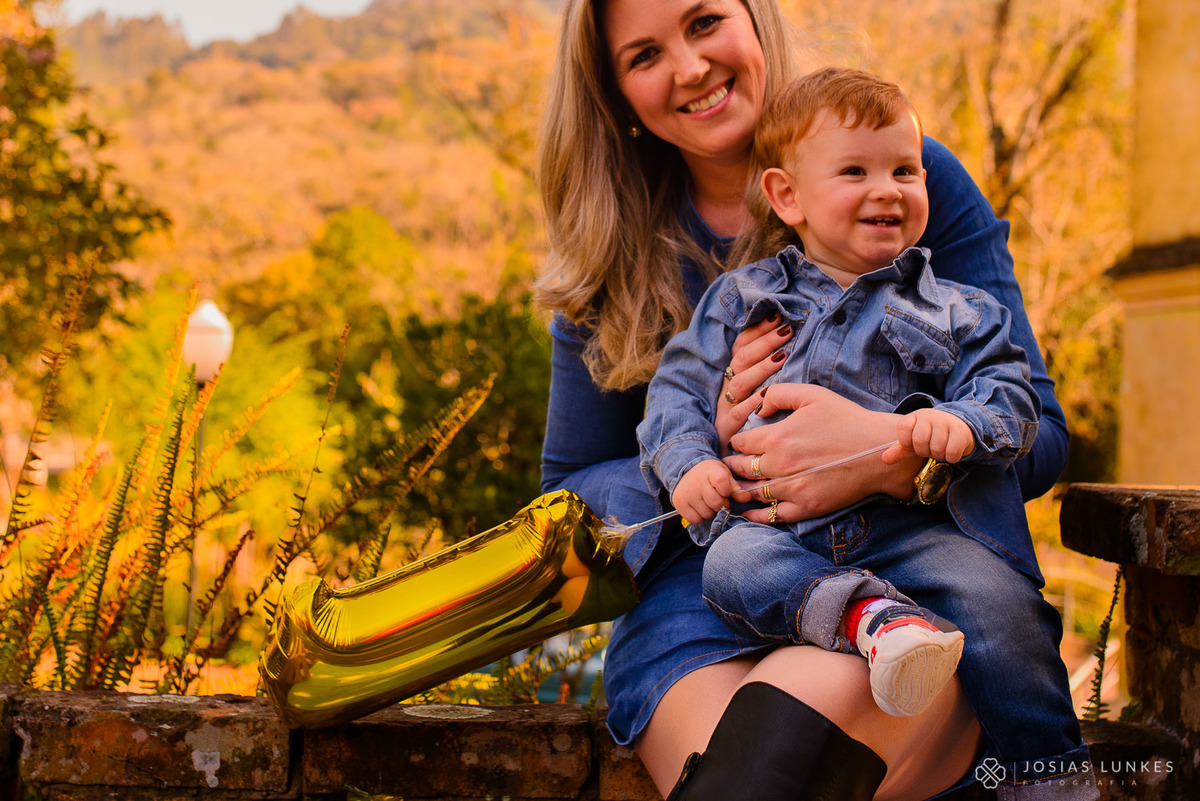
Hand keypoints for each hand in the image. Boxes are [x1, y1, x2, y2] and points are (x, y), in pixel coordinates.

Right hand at [672, 459, 736, 523]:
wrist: (686, 471)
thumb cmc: (710, 475)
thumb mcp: (725, 476)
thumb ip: (736, 488)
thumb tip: (746, 498)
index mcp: (711, 470)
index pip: (722, 483)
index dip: (727, 491)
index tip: (725, 490)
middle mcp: (696, 481)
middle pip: (716, 503)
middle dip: (721, 504)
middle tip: (718, 498)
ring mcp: (686, 493)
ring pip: (707, 514)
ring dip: (711, 511)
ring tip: (707, 501)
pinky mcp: (679, 503)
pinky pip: (696, 519)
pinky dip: (700, 516)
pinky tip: (699, 506)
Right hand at [714, 313, 792, 453]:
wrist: (729, 466)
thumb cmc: (758, 430)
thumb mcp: (761, 398)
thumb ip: (768, 375)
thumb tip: (787, 346)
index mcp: (733, 379)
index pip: (741, 346)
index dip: (757, 331)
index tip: (777, 316)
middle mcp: (727, 390)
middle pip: (740, 359)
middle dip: (763, 342)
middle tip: (786, 330)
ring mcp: (725, 409)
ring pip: (739, 382)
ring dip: (760, 368)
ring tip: (781, 356)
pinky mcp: (726, 430)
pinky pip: (737, 414)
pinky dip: (751, 404)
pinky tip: (765, 396)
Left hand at [725, 384, 924, 522]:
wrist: (878, 451)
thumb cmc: (847, 419)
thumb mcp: (812, 395)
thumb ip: (778, 394)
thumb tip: (757, 406)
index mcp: (777, 437)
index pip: (740, 444)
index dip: (736, 443)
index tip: (737, 444)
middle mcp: (779, 465)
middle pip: (741, 469)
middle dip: (733, 465)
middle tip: (730, 465)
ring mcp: (791, 489)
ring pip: (751, 493)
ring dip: (739, 489)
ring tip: (735, 486)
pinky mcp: (805, 507)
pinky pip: (770, 516)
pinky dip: (755, 515)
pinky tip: (748, 511)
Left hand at [883, 408, 974, 463]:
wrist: (961, 427)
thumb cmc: (933, 435)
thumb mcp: (914, 440)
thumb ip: (899, 449)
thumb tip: (884, 459)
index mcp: (915, 416)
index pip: (903, 429)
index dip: (907, 442)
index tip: (914, 443)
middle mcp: (930, 415)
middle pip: (919, 442)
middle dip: (925, 451)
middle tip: (931, 447)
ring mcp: (946, 421)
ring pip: (936, 449)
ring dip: (939, 454)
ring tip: (942, 447)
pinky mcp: (960, 431)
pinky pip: (951, 452)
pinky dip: (951, 457)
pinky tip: (952, 450)